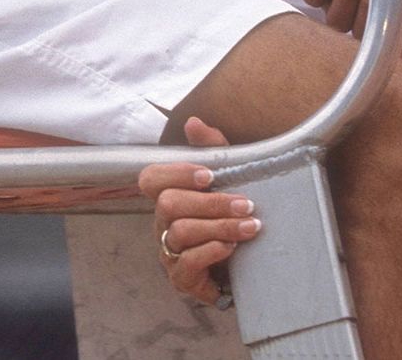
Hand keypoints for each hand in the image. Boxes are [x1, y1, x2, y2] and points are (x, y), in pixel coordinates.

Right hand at [138, 118, 255, 305]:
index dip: (176, 173)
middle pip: (168, 204)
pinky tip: (232, 247)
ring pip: (180, 232)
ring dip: (220, 226)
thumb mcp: (230, 180)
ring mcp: (169, 252)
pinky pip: (187, 263)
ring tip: (251, 226)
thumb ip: (213, 150)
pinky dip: (212, 251)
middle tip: (246, 203)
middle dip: (211, 202)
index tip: (209, 175)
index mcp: (170, 196)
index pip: (151, 179)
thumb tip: (193, 122)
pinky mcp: (181, 279)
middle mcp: (162, 223)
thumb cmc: (232, 218)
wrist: (248, 266)